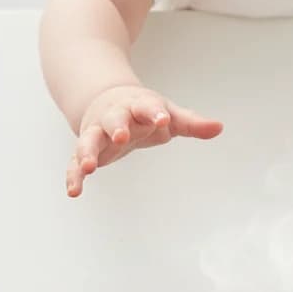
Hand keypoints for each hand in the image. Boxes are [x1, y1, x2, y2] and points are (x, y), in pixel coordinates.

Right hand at [67, 85, 222, 194]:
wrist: (106, 99)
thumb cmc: (143, 111)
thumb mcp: (167, 114)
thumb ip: (192, 123)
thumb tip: (219, 127)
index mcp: (137, 106)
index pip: (146, 106)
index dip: (154, 112)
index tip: (163, 118)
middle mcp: (114, 117)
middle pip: (113, 119)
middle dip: (116, 127)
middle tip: (121, 137)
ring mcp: (97, 133)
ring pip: (90, 140)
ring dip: (87, 152)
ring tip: (87, 167)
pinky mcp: (87, 150)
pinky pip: (75, 162)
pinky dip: (73, 176)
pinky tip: (73, 191)